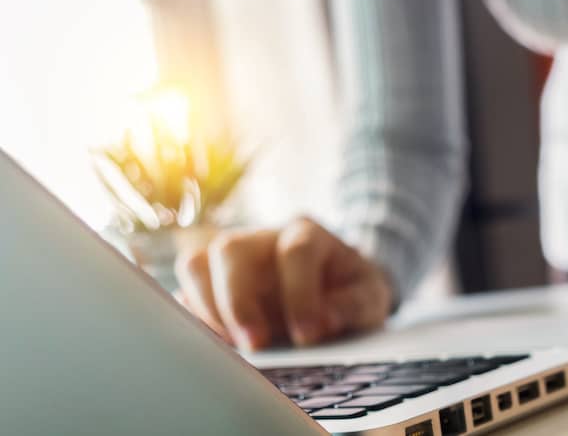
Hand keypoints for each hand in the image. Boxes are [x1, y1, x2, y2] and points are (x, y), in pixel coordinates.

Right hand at [175, 218, 392, 349]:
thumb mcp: (370, 297)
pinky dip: (194, 322)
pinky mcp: (211, 283)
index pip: (296, 251)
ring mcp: (232, 259)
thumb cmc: (351, 291)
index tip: (309, 335)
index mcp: (308, 234)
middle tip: (256, 344)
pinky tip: (217, 347)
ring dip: (208, 310)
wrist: (337, 287)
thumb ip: (353, 306)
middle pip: (231, 249)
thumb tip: (323, 322)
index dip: (300, 294)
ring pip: (196, 265)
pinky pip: (184, 294)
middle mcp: (263, 239)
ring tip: (232, 347)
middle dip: (238, 301)